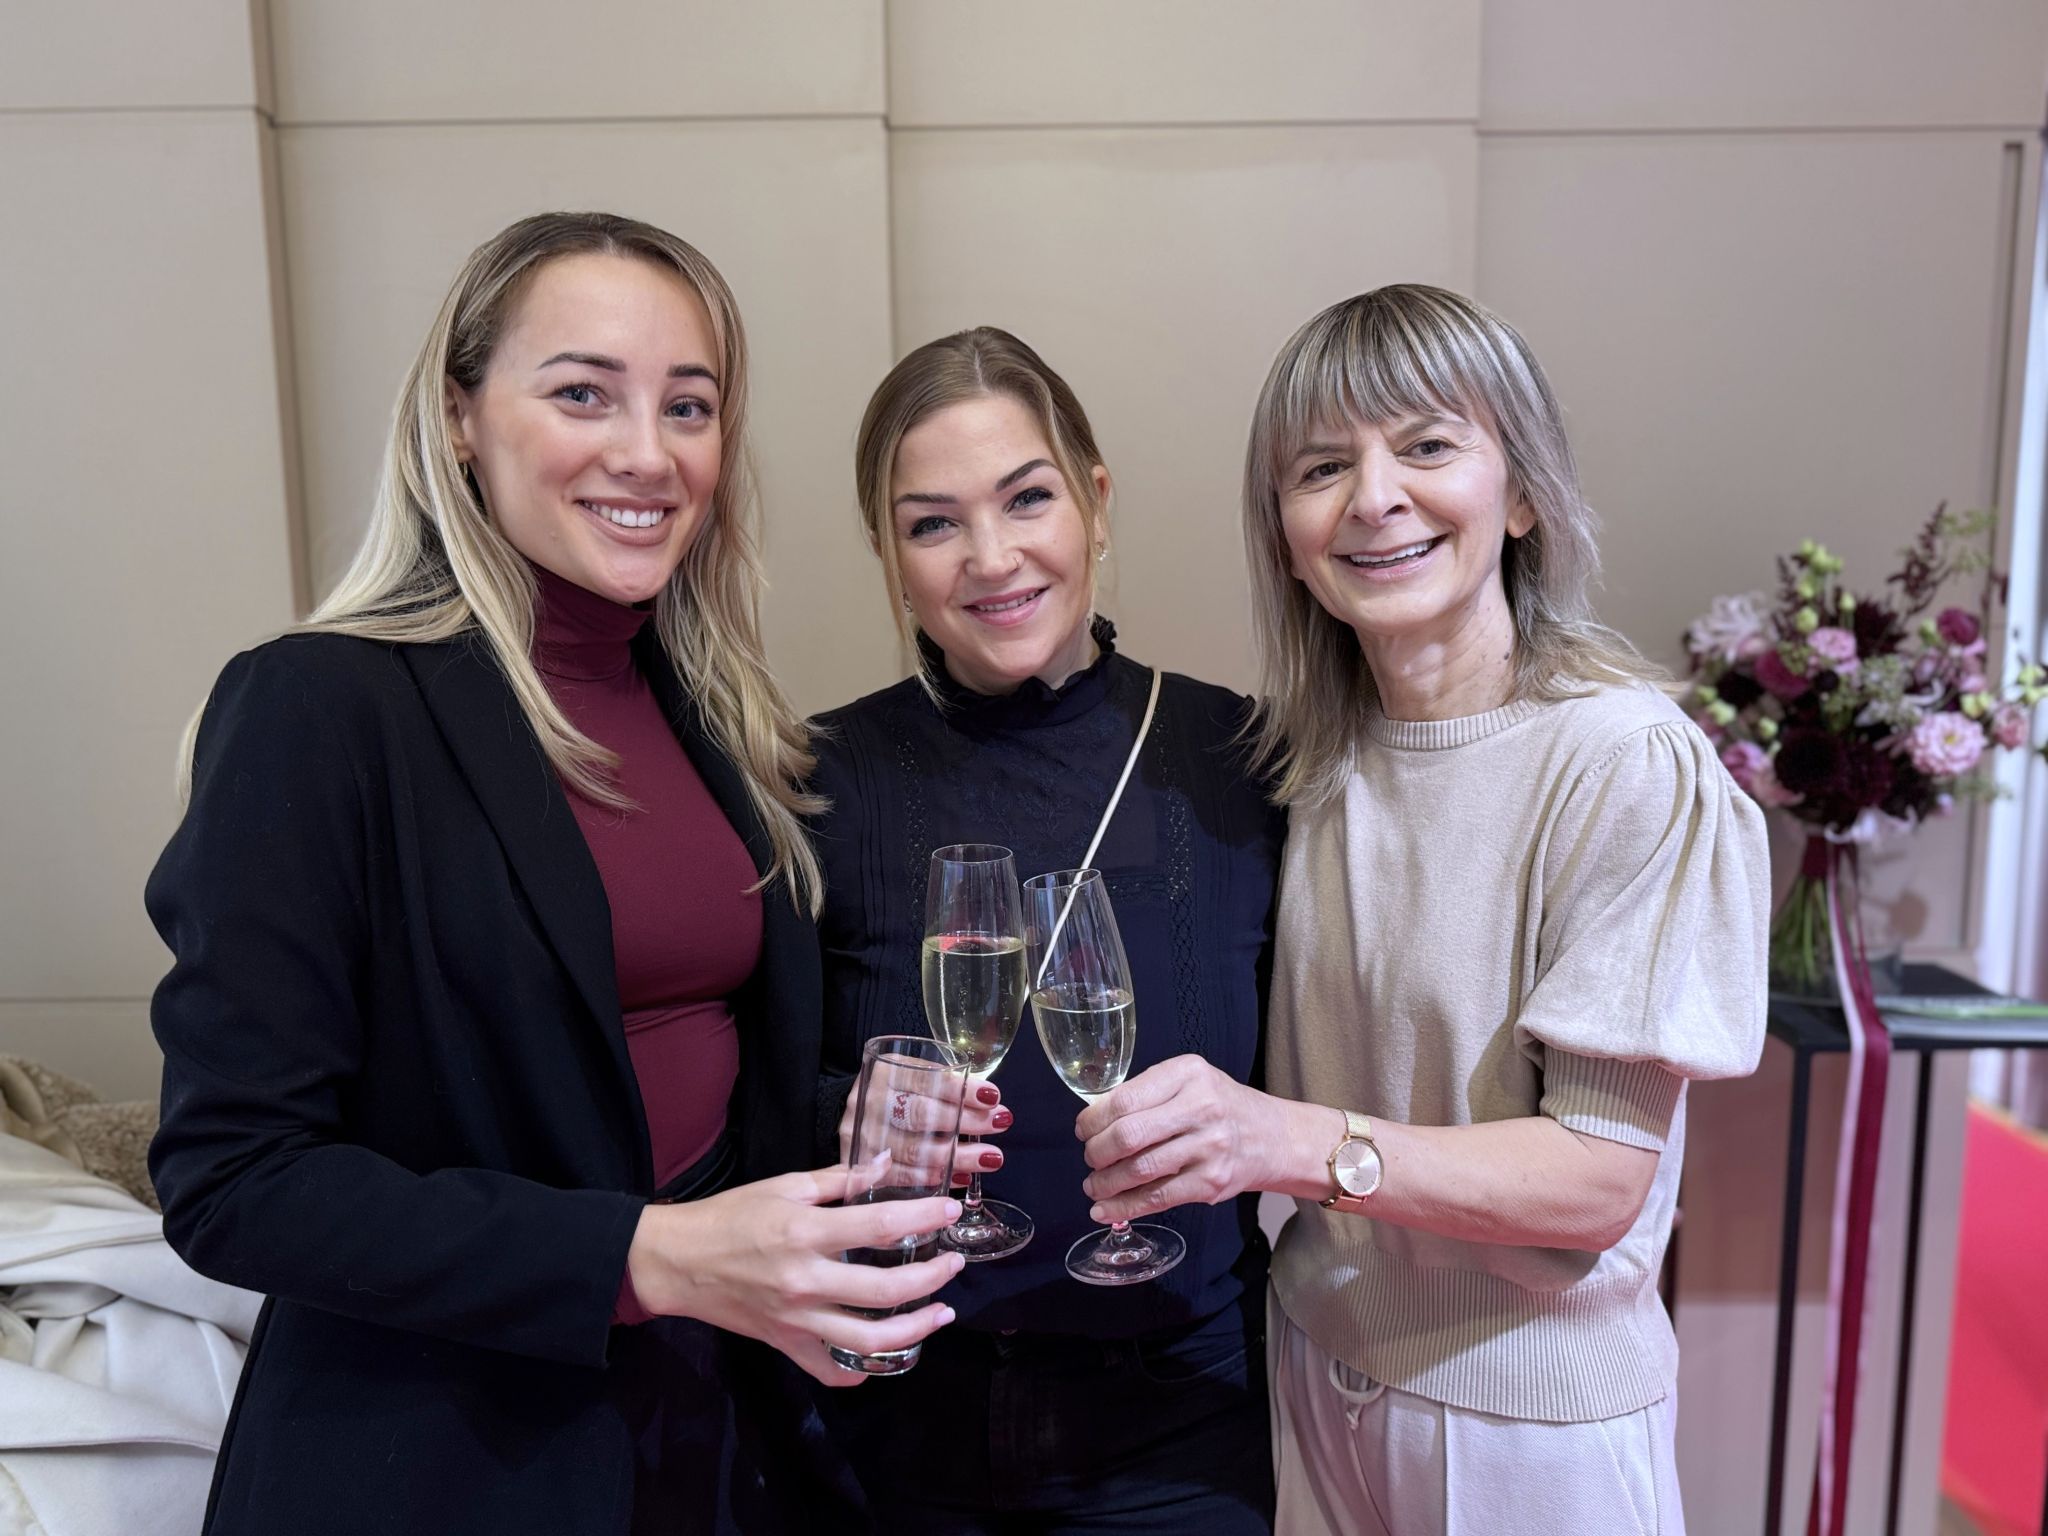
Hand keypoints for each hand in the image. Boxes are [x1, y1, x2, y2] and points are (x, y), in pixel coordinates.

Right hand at [626, 1165, 965, 1386]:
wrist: (677, 1261)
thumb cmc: (729, 1217)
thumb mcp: (784, 1187)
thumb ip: (839, 1178)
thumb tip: (886, 1161)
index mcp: (805, 1234)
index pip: (880, 1226)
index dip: (924, 1217)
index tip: (950, 1210)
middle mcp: (805, 1282)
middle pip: (886, 1289)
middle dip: (932, 1277)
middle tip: (954, 1263)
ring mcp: (797, 1321)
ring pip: (868, 1340)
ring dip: (915, 1329)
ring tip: (941, 1313)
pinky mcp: (786, 1345)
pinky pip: (832, 1371)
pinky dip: (863, 1370)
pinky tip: (888, 1353)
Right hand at [836, 1075, 1014, 1185]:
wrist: (852, 1113)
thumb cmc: (895, 1093)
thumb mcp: (911, 1075)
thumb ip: (941, 1083)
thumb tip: (989, 1101)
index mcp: (886, 1072)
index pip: (926, 1079)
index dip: (960, 1090)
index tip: (992, 1097)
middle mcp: (871, 1102)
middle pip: (921, 1116)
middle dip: (966, 1121)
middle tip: (999, 1123)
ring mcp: (865, 1137)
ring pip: (916, 1151)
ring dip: (959, 1157)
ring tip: (991, 1157)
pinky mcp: (863, 1167)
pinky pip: (904, 1178)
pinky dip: (937, 1178)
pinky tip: (963, 1177)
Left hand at [1075, 1055, 1285, 1223]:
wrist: (1272, 1137)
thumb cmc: (1220, 1106)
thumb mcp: (1189, 1081)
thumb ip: (1147, 1093)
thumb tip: (1094, 1119)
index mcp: (1188, 1074)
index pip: (1125, 1099)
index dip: (1094, 1119)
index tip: (1083, 1130)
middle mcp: (1201, 1108)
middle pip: (1128, 1136)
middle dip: (1096, 1152)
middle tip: (1089, 1158)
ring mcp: (1208, 1148)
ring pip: (1139, 1171)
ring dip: (1105, 1183)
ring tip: (1093, 1185)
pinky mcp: (1210, 1183)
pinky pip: (1157, 1198)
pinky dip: (1124, 1207)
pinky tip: (1105, 1209)